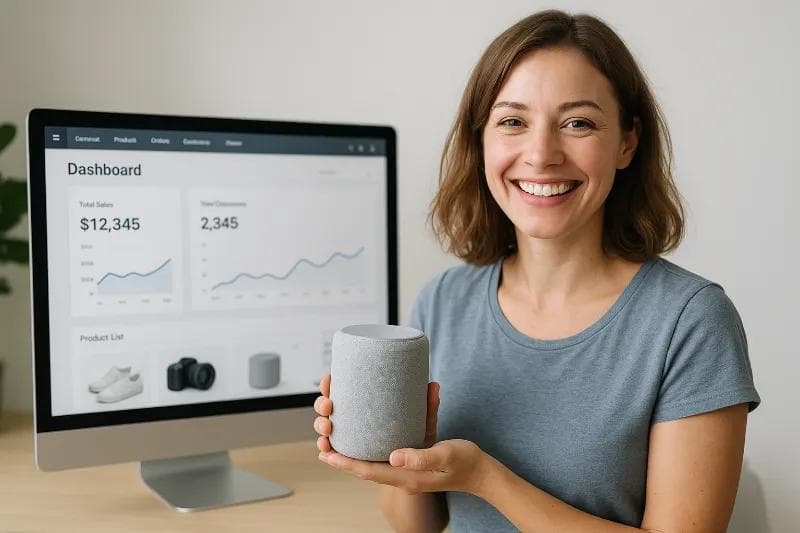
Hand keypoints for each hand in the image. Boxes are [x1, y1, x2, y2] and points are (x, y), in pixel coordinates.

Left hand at [313, 374, 490, 494]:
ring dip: (358, 445)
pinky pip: (393, 442)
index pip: (367, 471)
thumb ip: (421, 456)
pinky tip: (379, 414)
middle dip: (344, 453)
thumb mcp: (445, 455)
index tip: (325, 452)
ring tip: (339, 432)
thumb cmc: (466, 463)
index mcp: (405, 475)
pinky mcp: (414, 454)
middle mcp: (402, 471)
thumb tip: (393, 455)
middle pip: (365, 464)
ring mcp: (407, 464)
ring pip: (375, 455)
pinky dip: (384, 429)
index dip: (344, 462)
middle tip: (325, 439)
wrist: (483, 472)